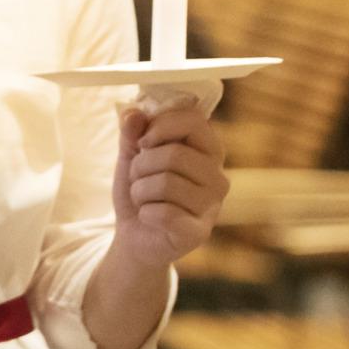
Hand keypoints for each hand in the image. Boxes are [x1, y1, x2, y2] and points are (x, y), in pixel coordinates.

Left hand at [111, 99, 228, 269]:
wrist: (134, 235)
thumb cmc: (140, 189)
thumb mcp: (131, 155)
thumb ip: (132, 132)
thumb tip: (133, 113)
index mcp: (206, 151)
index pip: (194, 120)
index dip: (161, 125)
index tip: (143, 141)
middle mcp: (218, 177)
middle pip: (175, 154)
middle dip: (142, 165)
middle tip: (138, 177)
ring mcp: (212, 206)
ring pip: (166, 183)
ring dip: (140, 190)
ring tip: (143, 198)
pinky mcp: (199, 232)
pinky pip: (164, 212)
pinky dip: (145, 212)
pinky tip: (150, 217)